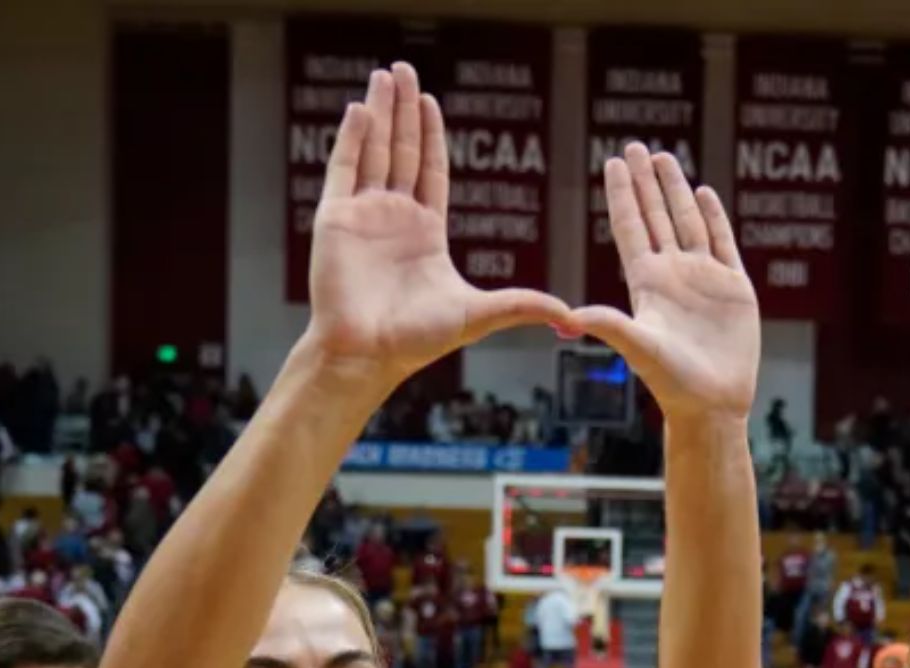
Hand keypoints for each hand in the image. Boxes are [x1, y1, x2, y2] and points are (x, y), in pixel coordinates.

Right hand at [304, 64, 573, 383]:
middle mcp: (393, 217)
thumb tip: (575, 318)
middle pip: (401, 151)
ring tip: (384, 75)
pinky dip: (351, 139)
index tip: (433, 102)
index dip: (431, 136)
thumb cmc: (418, 341)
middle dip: (404, 111)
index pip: (430, 171)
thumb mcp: (482, 315)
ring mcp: (363, 215)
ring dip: (379, 113)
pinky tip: (360, 110)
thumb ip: (525, 306)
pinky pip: (343, 170)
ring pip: (373, 151)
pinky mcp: (335, 219)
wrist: (370, 354)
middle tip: (405, 70)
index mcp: (425, 232)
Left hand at [572, 143, 760, 422]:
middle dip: (644, 182)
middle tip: (634, 146)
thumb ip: (608, 326)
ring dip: (676, 190)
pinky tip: (704, 192)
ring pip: (687, 222)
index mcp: (646, 283)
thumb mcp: (637, 348)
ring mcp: (703, 278)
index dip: (621, 194)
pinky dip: (713, 216)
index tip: (611, 161)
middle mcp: (672, 275)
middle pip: (655, 216)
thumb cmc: (671, 382)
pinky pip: (722, 242)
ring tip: (663, 157)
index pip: (630, 226)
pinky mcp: (733, 288)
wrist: (712, 403)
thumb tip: (568, 319)